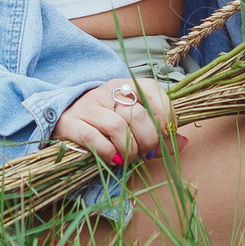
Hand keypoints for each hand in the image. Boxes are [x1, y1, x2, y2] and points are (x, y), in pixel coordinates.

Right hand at [54, 75, 171, 167]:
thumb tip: (184, 142)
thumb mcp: (131, 123)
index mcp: (125, 86)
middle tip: (145, 153)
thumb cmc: (103, 123)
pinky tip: (113, 160)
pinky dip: (109, 153)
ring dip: (129, 150)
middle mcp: (107, 91)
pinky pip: (94, 138)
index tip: (166, 133)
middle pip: (138, 115)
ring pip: (118, 127)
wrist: (61, 118)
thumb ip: (158, 133)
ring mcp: (88, 106)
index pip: (153, 89)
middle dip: (148, 140)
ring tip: (128, 159)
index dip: (166, 113)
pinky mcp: (71, 123)